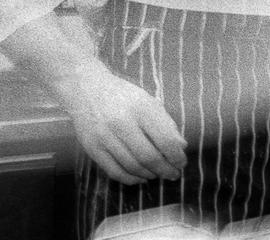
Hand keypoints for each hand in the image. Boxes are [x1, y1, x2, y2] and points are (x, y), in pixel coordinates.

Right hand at [52, 64, 185, 184]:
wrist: (87, 90)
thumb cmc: (124, 96)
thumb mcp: (149, 102)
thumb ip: (166, 123)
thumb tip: (181, 147)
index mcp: (142, 109)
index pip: (165, 140)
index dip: (176, 156)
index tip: (182, 162)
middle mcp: (122, 123)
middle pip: (149, 157)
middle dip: (165, 170)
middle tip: (173, 174)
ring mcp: (105, 137)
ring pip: (132, 166)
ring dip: (149, 175)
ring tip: (158, 175)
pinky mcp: (92, 148)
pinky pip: (113, 171)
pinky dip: (130, 179)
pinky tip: (140, 178)